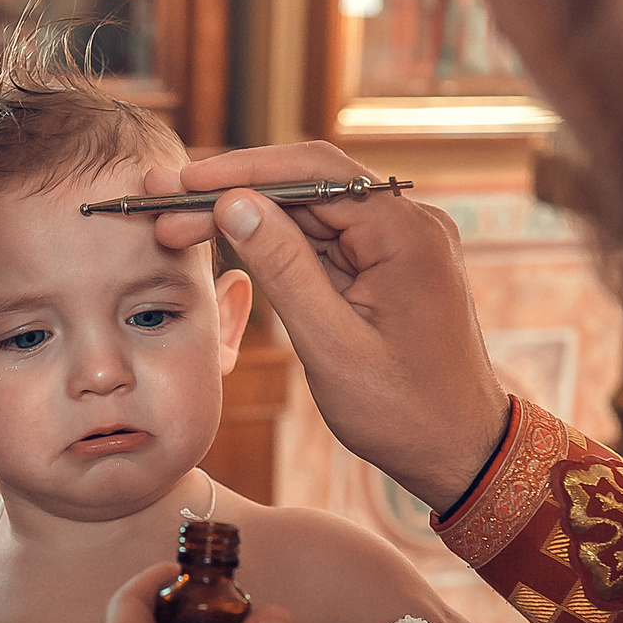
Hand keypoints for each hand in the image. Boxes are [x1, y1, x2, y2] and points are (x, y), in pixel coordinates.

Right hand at [146, 144, 507, 512]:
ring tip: (179, 227)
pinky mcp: (390, 265)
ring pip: (311, 211)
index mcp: (406, 233)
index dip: (238, 171)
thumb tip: (233, 203)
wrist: (461, 451)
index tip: (180, 181)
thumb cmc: (404, 411)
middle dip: (233, 193)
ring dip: (248, 218)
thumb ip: (283, 269)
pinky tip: (229, 245)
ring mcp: (402, 244)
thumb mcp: (331, 345)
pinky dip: (278, 243)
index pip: (311, 172)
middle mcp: (411, 224)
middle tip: (162, 203)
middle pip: (307, 186)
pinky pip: (327, 239)